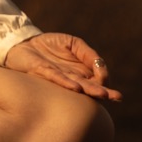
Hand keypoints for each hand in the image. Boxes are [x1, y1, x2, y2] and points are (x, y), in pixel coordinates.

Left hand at [5, 33, 119, 101]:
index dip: (103, 76)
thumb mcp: (72, 44)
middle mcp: (71, 78)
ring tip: (102, 95)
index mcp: (80, 72)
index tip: (106, 76)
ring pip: (77, 85)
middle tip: (117, 97)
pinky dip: (67, 83)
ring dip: (90, 91)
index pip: (97, 79)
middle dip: (104, 91)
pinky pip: (57, 78)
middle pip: (90, 86)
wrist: (24, 44)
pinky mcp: (43, 71)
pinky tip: (77, 87)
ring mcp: (58, 76)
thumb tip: (100, 63)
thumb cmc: (49, 45)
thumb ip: (86, 52)